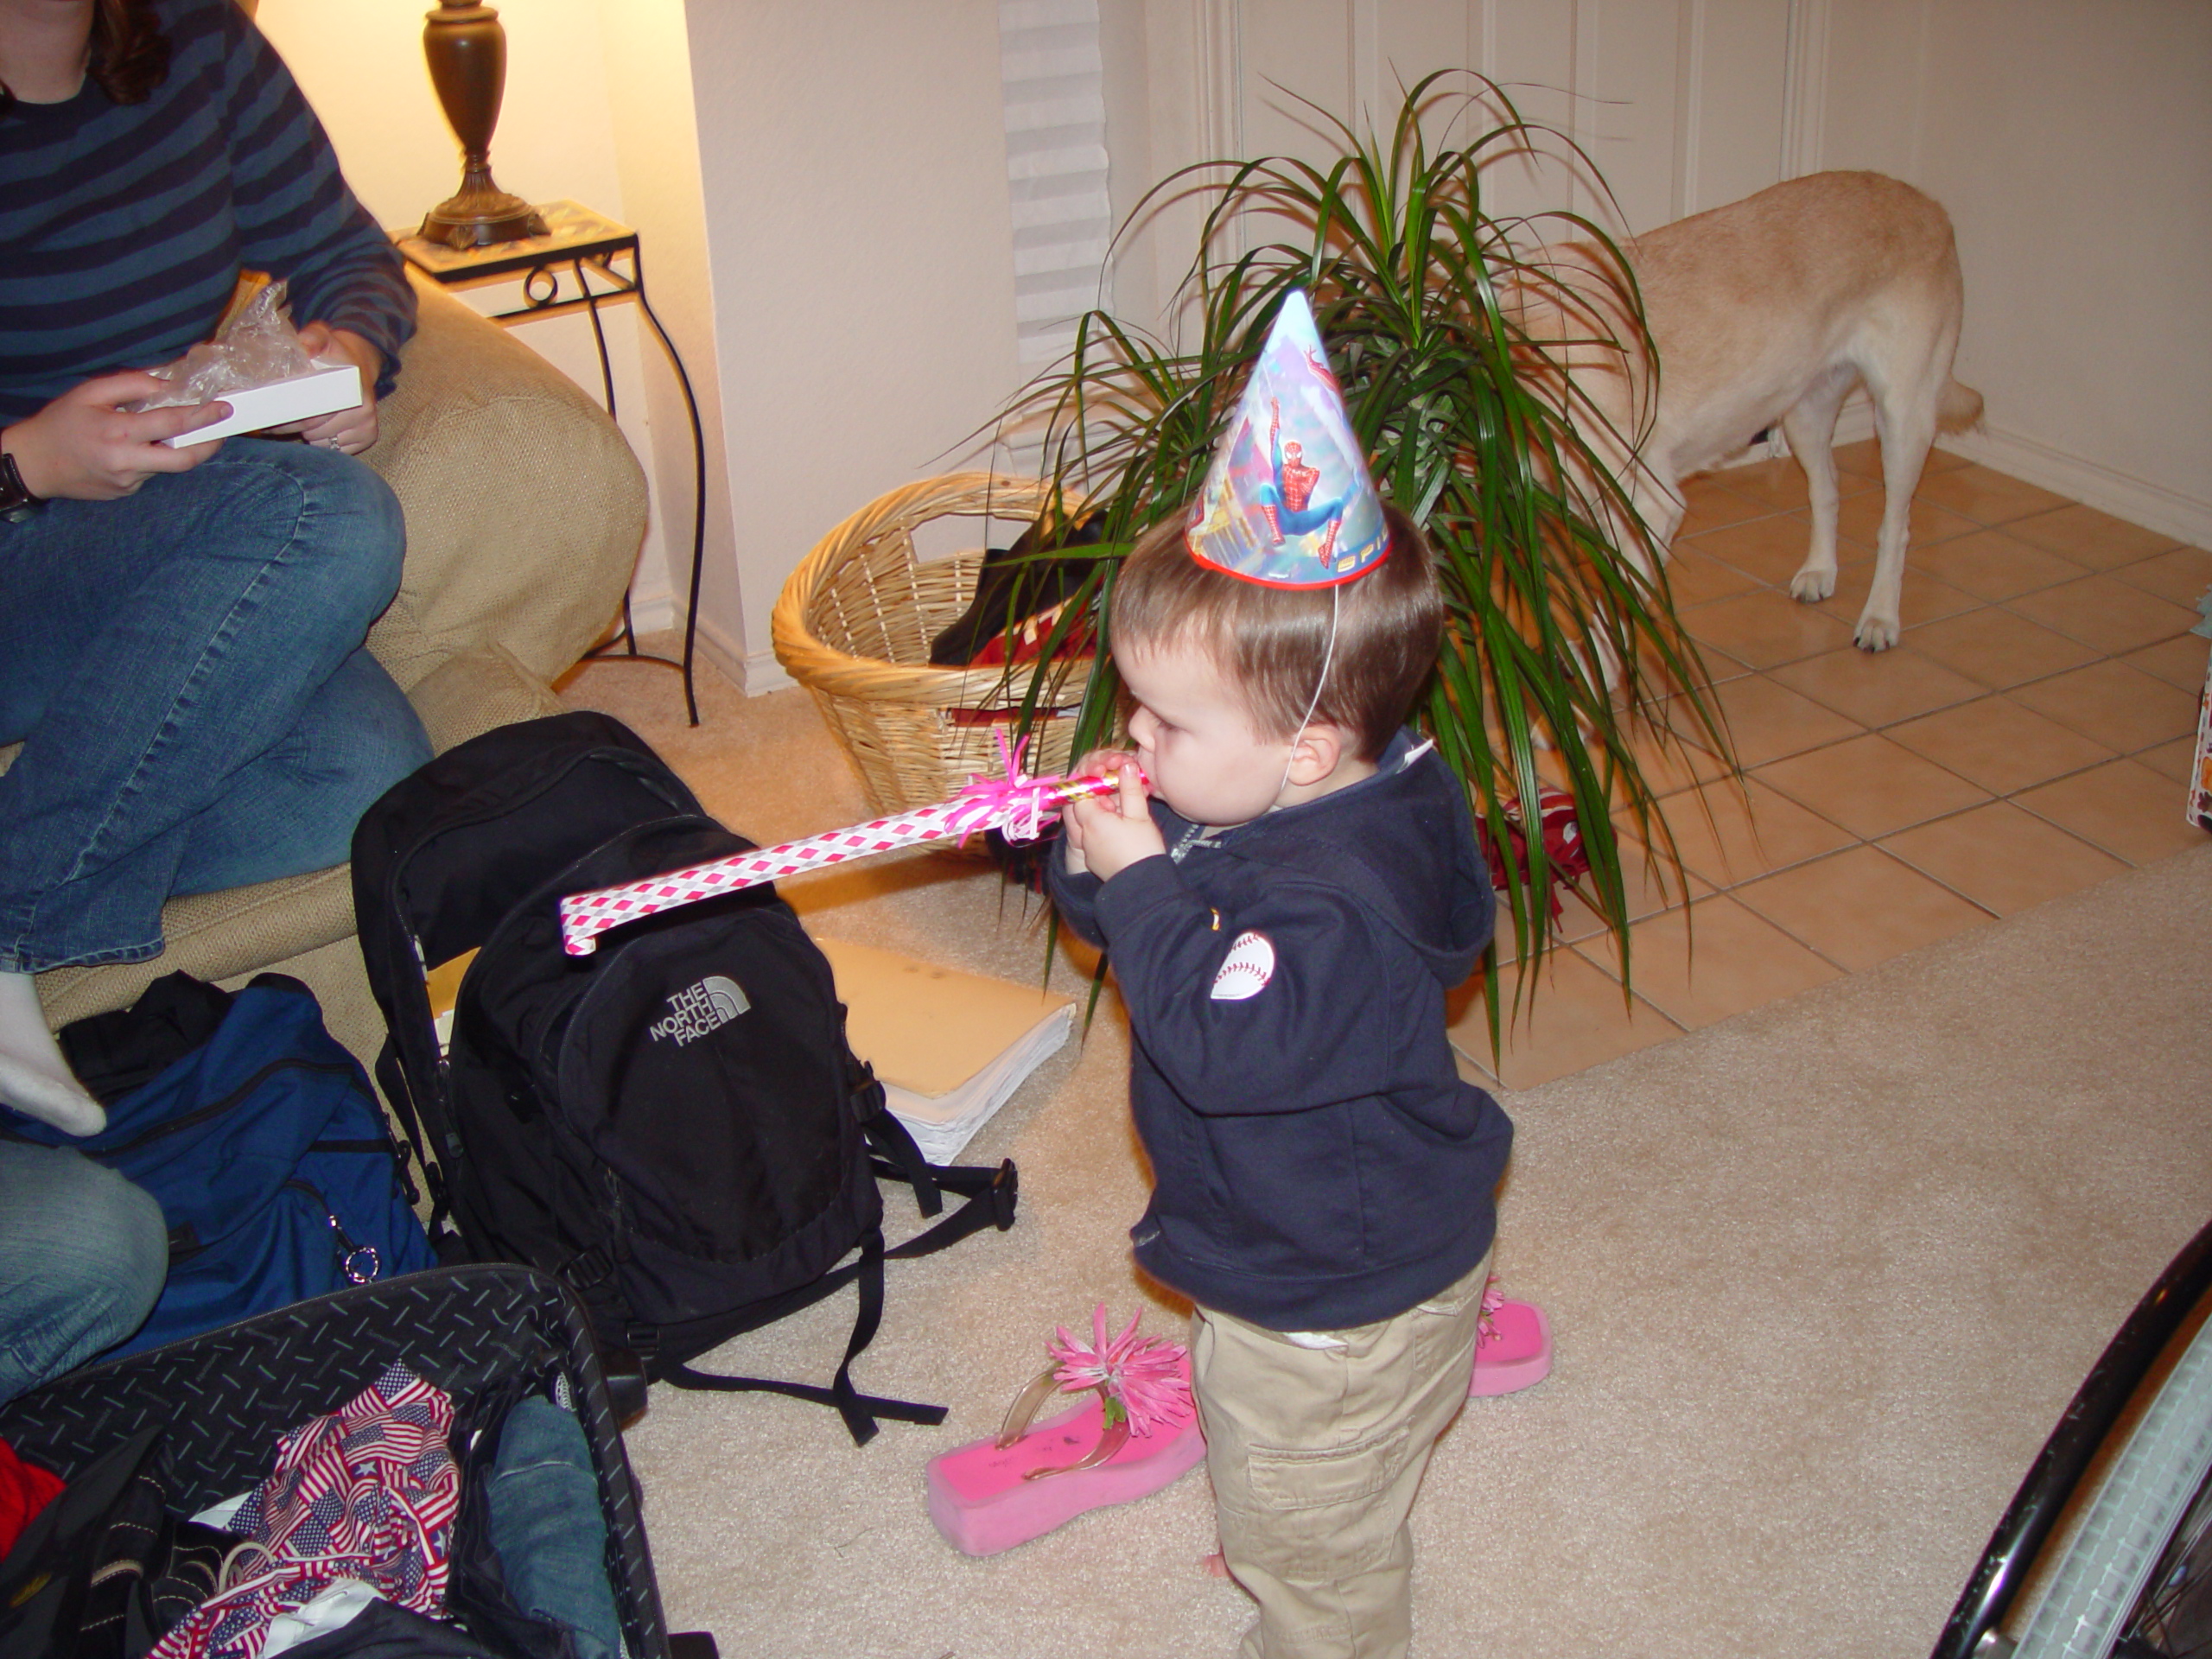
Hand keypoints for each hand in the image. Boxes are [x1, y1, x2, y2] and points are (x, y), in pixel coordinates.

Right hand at [2, 374, 230, 499]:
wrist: (34, 463)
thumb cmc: (61, 423)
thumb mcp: (89, 393)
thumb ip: (131, 384)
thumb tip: (167, 384)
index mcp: (118, 431)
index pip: (172, 424)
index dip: (203, 416)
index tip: (223, 408)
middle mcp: (127, 460)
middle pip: (184, 458)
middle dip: (209, 445)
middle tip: (221, 431)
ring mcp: (129, 481)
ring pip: (168, 466)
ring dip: (179, 450)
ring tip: (183, 434)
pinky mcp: (127, 492)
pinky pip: (151, 473)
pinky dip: (154, 459)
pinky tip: (140, 449)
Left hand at [280, 324, 380, 455]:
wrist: (361, 366)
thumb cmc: (336, 355)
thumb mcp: (324, 338)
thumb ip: (313, 337)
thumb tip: (304, 345)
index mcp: (354, 393)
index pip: (315, 415)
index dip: (289, 419)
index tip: (269, 418)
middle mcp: (365, 413)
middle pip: (316, 431)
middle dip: (291, 428)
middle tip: (271, 425)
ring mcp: (367, 428)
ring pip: (323, 443)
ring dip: (306, 437)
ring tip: (294, 425)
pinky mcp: (367, 438)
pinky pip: (335, 450)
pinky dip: (320, 444)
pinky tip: (313, 431)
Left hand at [1061, 748, 1133, 874]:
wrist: (1144, 887)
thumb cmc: (1143, 850)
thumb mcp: (1139, 815)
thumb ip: (1130, 788)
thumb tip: (1126, 765)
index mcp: (1091, 820)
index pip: (1082, 791)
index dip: (1095, 781)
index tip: (1110, 775)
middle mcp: (1083, 834)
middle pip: (1081, 806)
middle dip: (1098, 795)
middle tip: (1119, 793)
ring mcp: (1087, 848)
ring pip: (1086, 821)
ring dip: (1100, 811)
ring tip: (1123, 812)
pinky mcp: (1094, 859)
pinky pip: (1091, 836)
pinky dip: (1102, 827)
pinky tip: (1121, 828)